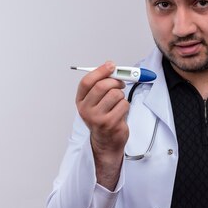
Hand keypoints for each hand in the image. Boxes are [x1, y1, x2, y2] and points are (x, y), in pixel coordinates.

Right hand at [76, 61, 129, 189]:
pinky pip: (124, 105)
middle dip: (115, 81)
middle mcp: (86, 110)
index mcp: (81, 101)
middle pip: (102, 86)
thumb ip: (102, 84)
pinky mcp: (110, 123)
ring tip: (118, 103)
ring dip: (121, 95)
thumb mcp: (97, 101)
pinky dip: (126, 106)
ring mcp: (98, 118)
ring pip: (115, 94)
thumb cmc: (103, 118)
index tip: (111, 65)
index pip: (87, 82)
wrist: (106, 142)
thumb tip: (112, 67)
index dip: (100, 71)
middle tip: (121, 83)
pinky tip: (120, 113)